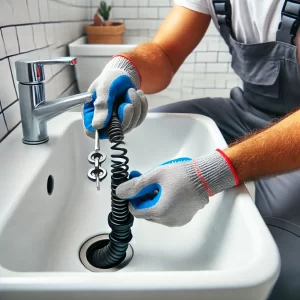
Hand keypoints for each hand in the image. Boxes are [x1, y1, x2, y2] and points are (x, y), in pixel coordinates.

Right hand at [83, 56, 147, 138]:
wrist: (124, 73)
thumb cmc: (111, 78)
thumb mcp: (105, 89)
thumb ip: (102, 106)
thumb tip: (97, 126)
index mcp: (91, 113)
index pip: (92, 131)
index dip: (102, 130)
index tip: (115, 117)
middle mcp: (103, 120)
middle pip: (116, 130)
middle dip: (126, 114)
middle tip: (129, 97)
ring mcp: (117, 121)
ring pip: (130, 125)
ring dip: (136, 106)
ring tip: (132, 91)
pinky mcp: (129, 119)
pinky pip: (139, 119)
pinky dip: (142, 106)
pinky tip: (139, 95)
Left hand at [116, 150, 238, 226]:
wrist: (206, 177)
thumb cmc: (183, 175)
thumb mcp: (156, 175)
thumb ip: (136, 185)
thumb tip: (120, 192)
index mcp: (160, 211)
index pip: (136, 211)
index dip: (133, 199)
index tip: (136, 188)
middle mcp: (168, 220)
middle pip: (146, 212)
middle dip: (144, 199)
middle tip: (147, 184)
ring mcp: (177, 221)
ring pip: (156, 214)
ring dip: (153, 202)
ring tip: (159, 186)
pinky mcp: (183, 219)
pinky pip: (167, 215)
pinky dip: (163, 205)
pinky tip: (168, 192)